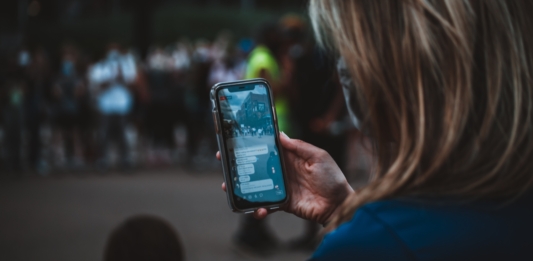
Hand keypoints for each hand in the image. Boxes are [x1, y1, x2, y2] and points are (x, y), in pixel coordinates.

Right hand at [217, 132, 352, 224]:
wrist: (338, 205)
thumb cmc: (332, 178)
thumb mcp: (318, 156)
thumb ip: (299, 147)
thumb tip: (280, 134)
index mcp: (291, 157)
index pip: (268, 147)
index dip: (253, 143)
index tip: (237, 138)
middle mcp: (283, 170)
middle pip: (257, 165)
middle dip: (239, 162)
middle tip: (222, 159)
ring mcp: (281, 187)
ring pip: (256, 184)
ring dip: (242, 185)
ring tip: (228, 186)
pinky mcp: (282, 203)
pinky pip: (266, 204)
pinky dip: (259, 207)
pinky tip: (256, 209)